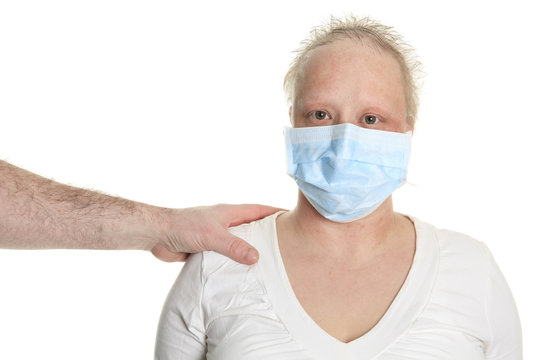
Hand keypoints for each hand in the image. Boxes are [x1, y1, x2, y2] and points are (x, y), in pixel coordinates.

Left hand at [150, 204, 282, 263]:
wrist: (158, 234)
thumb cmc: (184, 226)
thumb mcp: (213, 236)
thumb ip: (234, 246)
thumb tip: (256, 258)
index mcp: (230, 213)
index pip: (260, 210)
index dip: (277, 213)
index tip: (293, 218)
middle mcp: (226, 223)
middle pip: (253, 228)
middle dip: (268, 235)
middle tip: (287, 245)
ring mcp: (217, 236)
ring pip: (240, 243)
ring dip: (251, 251)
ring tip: (269, 263)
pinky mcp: (208, 249)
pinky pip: (227, 256)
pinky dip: (235, 263)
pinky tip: (243, 274)